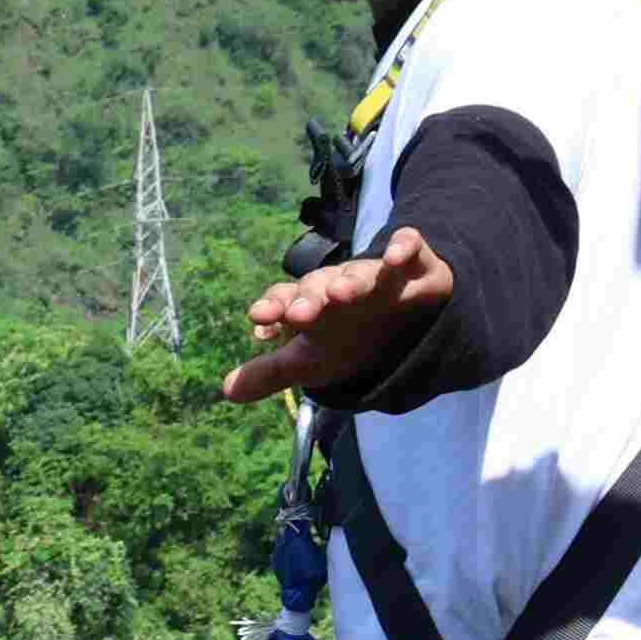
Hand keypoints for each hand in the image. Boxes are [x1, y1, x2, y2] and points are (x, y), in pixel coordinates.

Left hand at [222, 224, 451, 405]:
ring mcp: (376, 275)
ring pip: (361, 273)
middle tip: (297, 313)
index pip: (286, 300)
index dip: (273, 306)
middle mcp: (339, 284)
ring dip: (351, 281)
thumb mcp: (311, 360)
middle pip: (320, 286)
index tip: (258, 316)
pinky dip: (404, 248)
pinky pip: (409, 250)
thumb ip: (271, 373)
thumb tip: (227, 391)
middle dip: (309, 298)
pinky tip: (395, 255)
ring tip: (341, 293)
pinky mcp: (413, 266)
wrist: (404, 323)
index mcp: (311, 303)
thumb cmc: (346, 339)